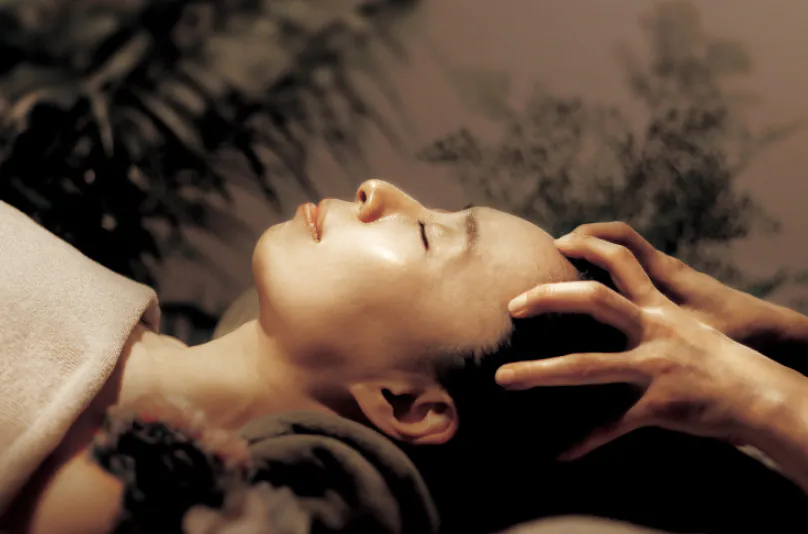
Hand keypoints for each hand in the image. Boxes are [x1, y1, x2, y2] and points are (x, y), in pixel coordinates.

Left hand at [497, 232, 801, 460]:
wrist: (763, 395)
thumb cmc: (719, 362)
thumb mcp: (685, 328)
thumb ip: (649, 314)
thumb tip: (615, 309)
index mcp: (659, 308)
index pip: (622, 260)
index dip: (589, 246)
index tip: (556, 242)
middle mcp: (655, 329)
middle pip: (595, 300)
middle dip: (549, 297)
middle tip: (511, 305)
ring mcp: (656, 367)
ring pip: (589, 366)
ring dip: (541, 373)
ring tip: (502, 378)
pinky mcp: (660, 404)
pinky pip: (613, 424)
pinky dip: (586, 439)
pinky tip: (561, 452)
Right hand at [561, 222, 786, 345]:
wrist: (771, 332)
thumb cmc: (737, 336)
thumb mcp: (697, 337)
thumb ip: (662, 332)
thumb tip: (626, 355)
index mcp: (668, 275)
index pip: (622, 242)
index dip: (588, 240)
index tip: (557, 248)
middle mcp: (664, 271)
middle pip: (617, 239)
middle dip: (582, 239)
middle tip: (551, 252)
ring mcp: (667, 278)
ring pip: (624, 254)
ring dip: (594, 252)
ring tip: (561, 269)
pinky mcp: (669, 290)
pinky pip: (632, 270)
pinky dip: (608, 270)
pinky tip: (590, 294)